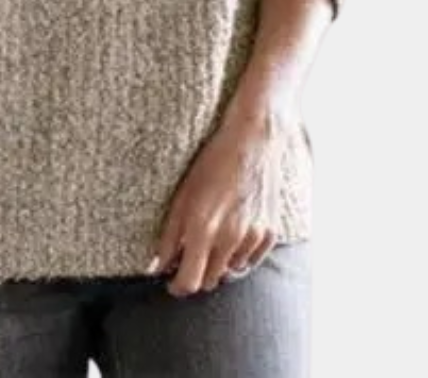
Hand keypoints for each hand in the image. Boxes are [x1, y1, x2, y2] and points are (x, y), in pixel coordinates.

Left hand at [148, 98, 296, 297]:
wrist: (253, 140)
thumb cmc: (212, 163)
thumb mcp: (182, 195)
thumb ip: (169, 235)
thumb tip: (157, 265)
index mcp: (204, 228)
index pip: (189, 282)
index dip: (177, 286)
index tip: (172, 281)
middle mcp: (230, 238)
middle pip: (210, 281)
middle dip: (197, 273)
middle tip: (190, 255)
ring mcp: (253, 237)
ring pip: (230, 272)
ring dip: (218, 264)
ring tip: (211, 239)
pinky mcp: (270, 234)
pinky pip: (250, 261)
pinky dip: (239, 256)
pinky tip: (231, 234)